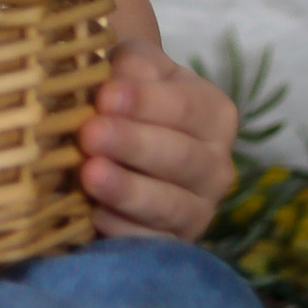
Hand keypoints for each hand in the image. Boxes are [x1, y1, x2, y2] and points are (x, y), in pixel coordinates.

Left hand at [80, 46, 238, 244]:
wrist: (126, 136)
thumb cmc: (130, 92)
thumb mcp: (135, 65)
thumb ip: (133, 63)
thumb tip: (117, 81)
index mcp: (215, 114)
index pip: (185, 108)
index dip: (145, 102)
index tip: (105, 96)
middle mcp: (217, 165)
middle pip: (180, 157)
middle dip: (133, 145)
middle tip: (90, 135)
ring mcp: (200, 209)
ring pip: (169, 204)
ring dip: (128, 191)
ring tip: (90, 175)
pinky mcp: (175, 243)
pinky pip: (152, 241)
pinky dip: (124, 230)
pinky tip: (95, 214)